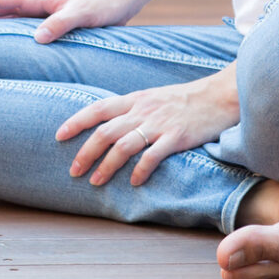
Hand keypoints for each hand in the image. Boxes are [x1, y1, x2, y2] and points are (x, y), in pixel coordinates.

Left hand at [55, 69, 238, 186]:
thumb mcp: (154, 97)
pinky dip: (140, 169)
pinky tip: (133, 182)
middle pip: (105, 131)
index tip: (58, 136)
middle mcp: (143, 110)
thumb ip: (133, 109)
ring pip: (124, 145)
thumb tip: (109, 125)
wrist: (219, 96)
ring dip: (106, 165)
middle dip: (85, 152)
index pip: (98, 108)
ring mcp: (159, 124)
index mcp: (135, 99)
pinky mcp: (177, 137)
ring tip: (95, 181)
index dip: (76, 121)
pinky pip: (153, 155)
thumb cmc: (186, 100)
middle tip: (73, 171)